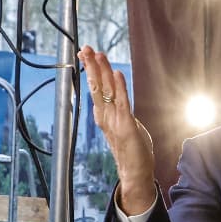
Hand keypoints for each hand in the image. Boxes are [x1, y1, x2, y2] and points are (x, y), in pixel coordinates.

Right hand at [80, 46, 158, 214]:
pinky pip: (122, 103)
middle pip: (96, 86)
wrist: (135, 174)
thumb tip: (119, 102)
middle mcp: (105, 116)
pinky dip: (119, 88)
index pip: (95, 88)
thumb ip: (120, 113)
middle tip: (85, 48)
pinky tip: (116, 73)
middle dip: (91, 66)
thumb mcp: (125, 127)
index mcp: (104, 115)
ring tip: (98, 54)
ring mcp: (114, 121)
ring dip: (102, 72)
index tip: (86, 54)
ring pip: (106, 91)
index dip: (91, 70)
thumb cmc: (132, 151)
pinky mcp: (126, 126)